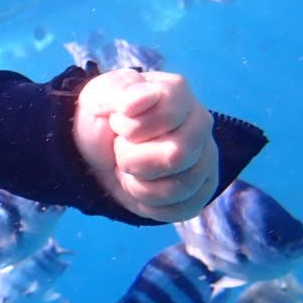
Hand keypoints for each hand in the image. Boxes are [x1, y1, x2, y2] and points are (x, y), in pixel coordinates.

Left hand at [72, 69, 217, 222]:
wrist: (97, 150)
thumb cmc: (103, 118)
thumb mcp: (99, 96)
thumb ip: (120, 92)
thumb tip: (146, 97)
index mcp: (177, 93)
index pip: (166, 118)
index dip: (129, 127)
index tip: (117, 122)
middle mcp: (200, 124)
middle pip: (176, 156)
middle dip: (132, 159)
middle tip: (121, 150)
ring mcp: (206, 158)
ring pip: (177, 188)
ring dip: (137, 184)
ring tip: (130, 169)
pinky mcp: (201, 191)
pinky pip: (180, 210)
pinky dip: (149, 205)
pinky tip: (141, 187)